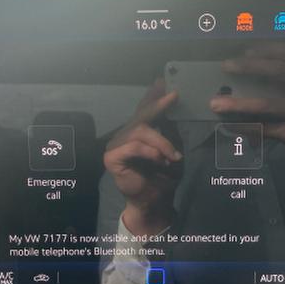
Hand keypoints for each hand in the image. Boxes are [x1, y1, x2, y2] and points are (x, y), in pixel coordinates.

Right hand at [104, 79, 182, 235]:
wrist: (154, 201)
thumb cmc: (163, 177)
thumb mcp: (171, 149)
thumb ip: (168, 129)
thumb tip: (170, 102)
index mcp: (137, 133)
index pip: (143, 111)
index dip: (152, 96)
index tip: (163, 82)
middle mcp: (125, 136)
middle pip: (141, 116)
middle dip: (158, 106)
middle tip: (173, 97)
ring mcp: (116, 145)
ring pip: (140, 131)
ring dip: (161, 143)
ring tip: (173, 156)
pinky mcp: (111, 157)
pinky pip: (133, 146)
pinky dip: (150, 152)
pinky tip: (160, 160)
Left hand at [210, 43, 284, 175]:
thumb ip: (284, 84)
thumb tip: (243, 76)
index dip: (268, 49)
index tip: (245, 49)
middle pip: (279, 72)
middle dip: (250, 66)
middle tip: (226, 66)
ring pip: (267, 105)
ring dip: (238, 103)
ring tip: (216, 103)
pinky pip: (263, 129)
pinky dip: (243, 127)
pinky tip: (227, 125)